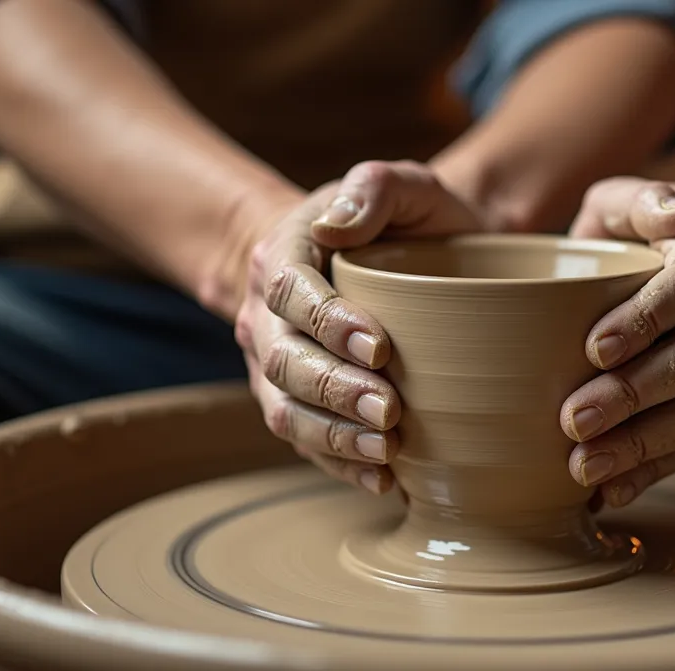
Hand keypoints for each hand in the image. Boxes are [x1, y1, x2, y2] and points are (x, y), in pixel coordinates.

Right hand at [235, 161, 481, 494]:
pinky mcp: (300, 404)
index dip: (328, 322)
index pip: (290, 290)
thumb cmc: (407, 221)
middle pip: (282, 360)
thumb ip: (375, 187)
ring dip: (332, 436)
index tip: (380, 345)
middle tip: (389, 409)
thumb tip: (337, 224)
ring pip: (285, 411)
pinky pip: (307, 444)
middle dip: (333, 390)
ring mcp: (277, 366)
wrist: (405, 258)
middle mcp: (267, 315)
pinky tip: (384, 480)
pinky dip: (341, 466)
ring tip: (384, 451)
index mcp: (283, 254)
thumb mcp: (405, 185)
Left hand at [559, 177, 674, 508]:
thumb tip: (673, 216)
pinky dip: (656, 470)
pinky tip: (610, 490)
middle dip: (629, 396)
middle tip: (572, 420)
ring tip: (583, 466)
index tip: (594, 348)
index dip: (642, 320)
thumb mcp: (654, 196)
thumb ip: (646, 201)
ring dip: (640, 446)